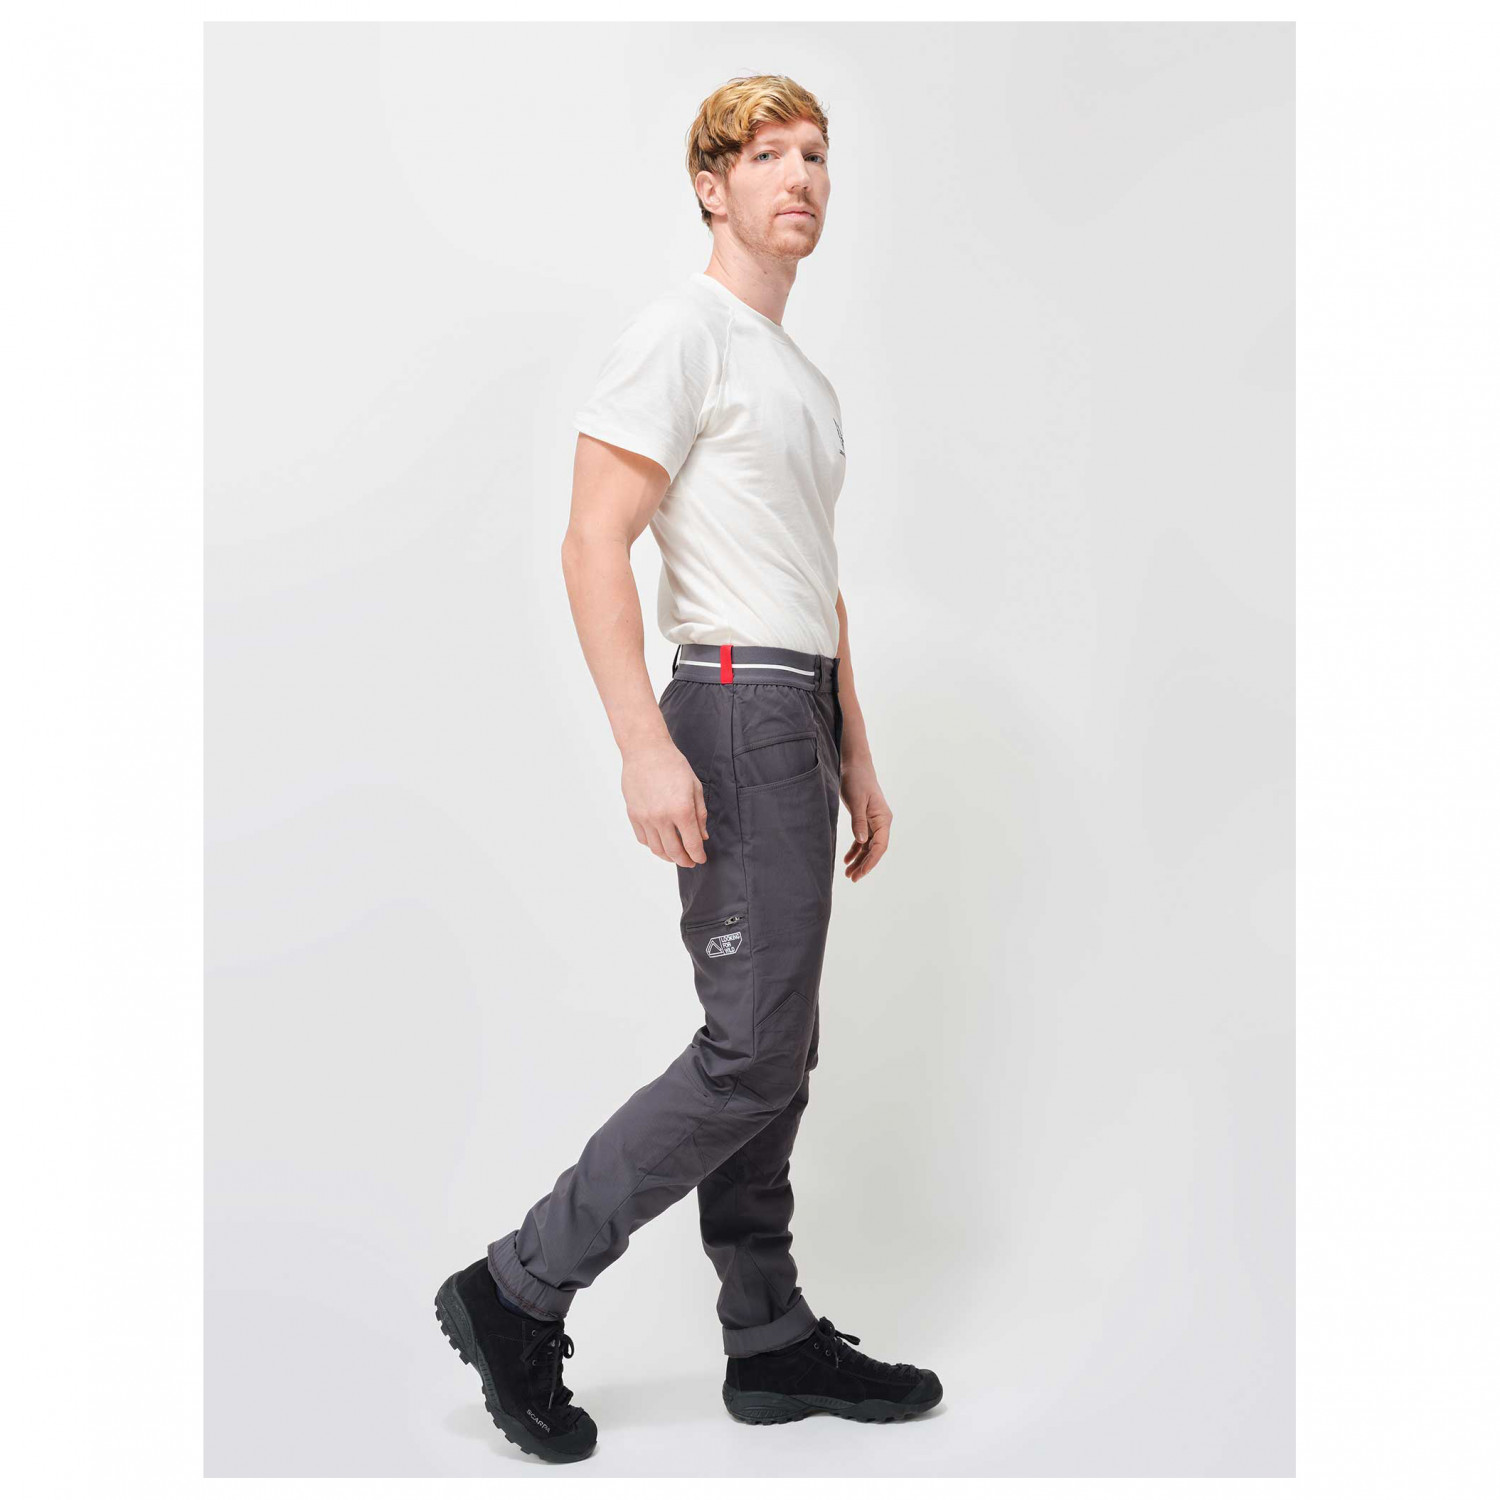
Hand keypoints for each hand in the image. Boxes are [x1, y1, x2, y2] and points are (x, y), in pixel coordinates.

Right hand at [622, 738, 709, 867]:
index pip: (692, 844)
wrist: (646, 751)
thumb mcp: (695, 787)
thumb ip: (700, 814)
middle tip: (690, 862)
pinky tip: (660, 844)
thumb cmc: (673, 765)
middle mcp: (662, 818)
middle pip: (674, 852)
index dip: (698, 855)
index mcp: (682, 810)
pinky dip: (653, 845)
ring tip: (675, 856)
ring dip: (668, 856)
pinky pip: (643, 839)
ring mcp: (645, 818)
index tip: (701, 859)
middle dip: (685, 861)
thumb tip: (702, 836)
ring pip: (657, 849)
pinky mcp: (633, 815)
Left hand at [840, 761, 891, 881]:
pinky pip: (862, 840)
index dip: (871, 861)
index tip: (861, 873)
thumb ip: (858, 822)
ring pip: (868, 847)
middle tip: (852, 878)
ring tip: (848, 874)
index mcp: (883, 819)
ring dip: (859, 860)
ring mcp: (873, 822)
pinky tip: (847, 860)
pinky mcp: (865, 820)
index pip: (880, 846)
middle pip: (875, 849)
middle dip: (865, 865)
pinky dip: (855, 850)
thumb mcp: (856, 801)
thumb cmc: (857, 780)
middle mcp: (881, 822)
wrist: (855, 765)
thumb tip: (862, 842)